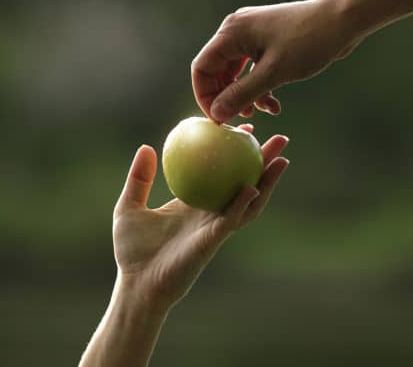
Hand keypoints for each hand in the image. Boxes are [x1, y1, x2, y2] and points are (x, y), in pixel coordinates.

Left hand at [112, 124, 289, 309]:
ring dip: (268, 182)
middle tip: (280, 140)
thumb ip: (139, 179)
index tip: (243, 129)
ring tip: (282, 160)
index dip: (235, 151)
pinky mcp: (212, 242)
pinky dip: (243, 203)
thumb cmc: (132, 251)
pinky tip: (251, 186)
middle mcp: (211, 213)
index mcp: (195, 202)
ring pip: (250, 202)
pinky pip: (231, 220)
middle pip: (246, 182)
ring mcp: (215, 228)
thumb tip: (147, 147)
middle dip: (265, 163)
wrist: (137, 284)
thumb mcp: (130, 207)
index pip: (222, 173)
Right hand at [191, 0, 359, 122]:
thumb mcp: (273, 73)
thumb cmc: (308, 42)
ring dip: (245, 95)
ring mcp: (252, 35)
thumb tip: (216, 114)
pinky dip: (259, 87)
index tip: (218, 119)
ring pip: (236, 72)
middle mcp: (237, 30)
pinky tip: (274, 104)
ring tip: (261, 112)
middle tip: (240, 119)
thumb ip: (242, 94)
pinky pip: (252, 69)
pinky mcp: (267, 41)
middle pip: (216, 71)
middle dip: (227, 97)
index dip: (205, 96)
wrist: (343, 20)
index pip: (202, 68)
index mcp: (232, 33)